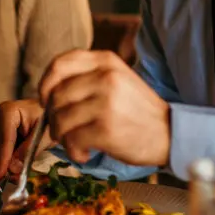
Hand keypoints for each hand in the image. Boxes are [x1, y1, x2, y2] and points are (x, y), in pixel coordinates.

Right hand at [0, 99, 53, 182]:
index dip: (2, 160)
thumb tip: (13, 168)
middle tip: (6, 182)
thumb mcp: (44, 135)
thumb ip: (30, 150)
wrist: (43, 112)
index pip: (4, 140)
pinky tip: (7, 169)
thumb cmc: (47, 120)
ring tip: (9, 177)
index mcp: (8, 112)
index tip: (1, 177)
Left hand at [39, 50, 170, 166]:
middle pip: (55, 95)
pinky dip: (73, 151)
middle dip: (53, 117)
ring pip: (60, 119)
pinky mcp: (106, 129)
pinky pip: (72, 140)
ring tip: (75, 143)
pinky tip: (85, 153)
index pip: (59, 64)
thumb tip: (48, 91)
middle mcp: (105, 77)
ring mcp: (105, 102)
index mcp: (105, 61)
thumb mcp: (117, 78)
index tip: (46, 99)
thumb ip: (88, 76)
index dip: (45, 84)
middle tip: (63, 130)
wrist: (170, 133)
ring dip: (62, 137)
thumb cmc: (138, 109)